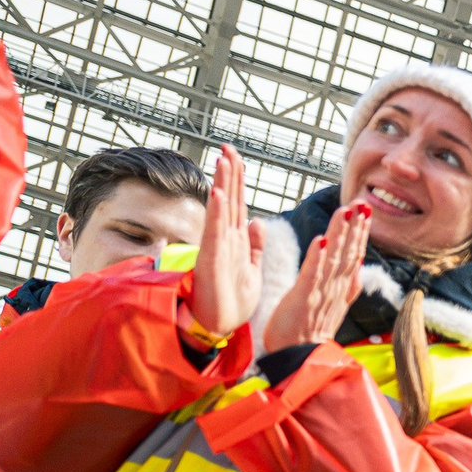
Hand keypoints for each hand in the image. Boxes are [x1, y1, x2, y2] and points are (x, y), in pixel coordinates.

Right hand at [184, 145, 263, 340]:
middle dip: (230, 173)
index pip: (239, 203)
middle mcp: (226, 239)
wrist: (218, 325)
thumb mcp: (251, 269)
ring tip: (223, 159)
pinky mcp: (213, 261)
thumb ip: (254, 246)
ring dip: (223, 184)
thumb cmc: (231, 300)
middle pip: (230, 200)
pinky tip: (218, 194)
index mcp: (236, 240)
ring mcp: (218, 248)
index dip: (238, 179)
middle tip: (228, 146)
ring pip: (222, 210)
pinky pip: (215, 233)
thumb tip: (259, 222)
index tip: (237, 155)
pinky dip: (217, 214)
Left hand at [263, 201, 371, 351]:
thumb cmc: (308, 334)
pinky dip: (318, 257)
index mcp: (340, 289)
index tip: (365, 212)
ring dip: (341, 234)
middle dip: (356, 227)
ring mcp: (321, 293)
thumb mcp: (331, 307)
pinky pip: (312, 274)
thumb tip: (356, 268)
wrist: (299, 359)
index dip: (359, 233)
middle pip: (348, 253)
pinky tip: (322, 239)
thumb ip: (345, 286)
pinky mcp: (304, 298)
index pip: (352, 256)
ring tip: (346, 211)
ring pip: (334, 259)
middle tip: (363, 203)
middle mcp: (335, 289)